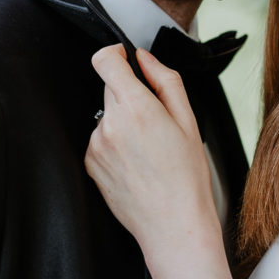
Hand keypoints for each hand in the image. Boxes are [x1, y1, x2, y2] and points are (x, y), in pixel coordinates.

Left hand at [87, 46, 217, 255]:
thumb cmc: (186, 176)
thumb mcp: (188, 120)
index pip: (105, 61)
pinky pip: (100, 138)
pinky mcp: (90, 162)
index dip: (115, 53)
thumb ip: (165, 80)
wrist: (173, 224)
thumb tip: (144, 58)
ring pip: (106, 115)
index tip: (125, 58)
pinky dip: (115, 143)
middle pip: (110, 89)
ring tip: (148, 150)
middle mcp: (110, 124)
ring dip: (122, 122)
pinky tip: (136, 163)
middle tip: (155, 122)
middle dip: (130, 95)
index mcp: (136, 108)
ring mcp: (96, 145)